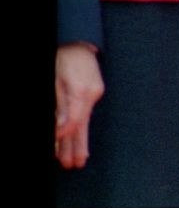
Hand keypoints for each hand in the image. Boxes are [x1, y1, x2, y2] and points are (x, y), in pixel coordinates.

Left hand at [55, 43, 103, 168]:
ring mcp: (95, 93)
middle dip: (74, 146)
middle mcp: (91, 93)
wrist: (78, 42)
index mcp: (80, 90)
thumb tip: (60, 127)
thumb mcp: (55, 80)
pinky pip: (86, 114)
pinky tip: (82, 143)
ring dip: (80, 142)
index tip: (55, 148)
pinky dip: (82, 129)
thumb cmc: (62, 58)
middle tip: (70, 165)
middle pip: (82, 125)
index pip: (73, 120)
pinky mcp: (94, 92)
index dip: (63, 135)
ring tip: (77, 161)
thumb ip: (59, 103)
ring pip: (85, 121)